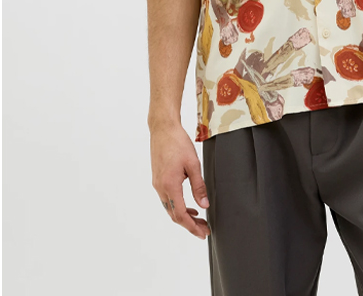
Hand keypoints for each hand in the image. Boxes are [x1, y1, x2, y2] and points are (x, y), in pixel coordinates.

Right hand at [150, 122, 209, 238]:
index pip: (180, 214)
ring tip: (199, 220)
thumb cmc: (178, 143)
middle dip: (189, 224)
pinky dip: (178, 206)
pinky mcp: (158, 179)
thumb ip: (199, 186)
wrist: (163, 129)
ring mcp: (157, 184)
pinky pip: (167, 199)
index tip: (203, 233)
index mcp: (170, 185)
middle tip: (204, 230)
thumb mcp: (193, 164)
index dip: (192, 227)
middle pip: (174, 215)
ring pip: (170, 208)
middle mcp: (161, 187)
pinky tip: (189, 206)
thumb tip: (204, 205)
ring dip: (184, 216)